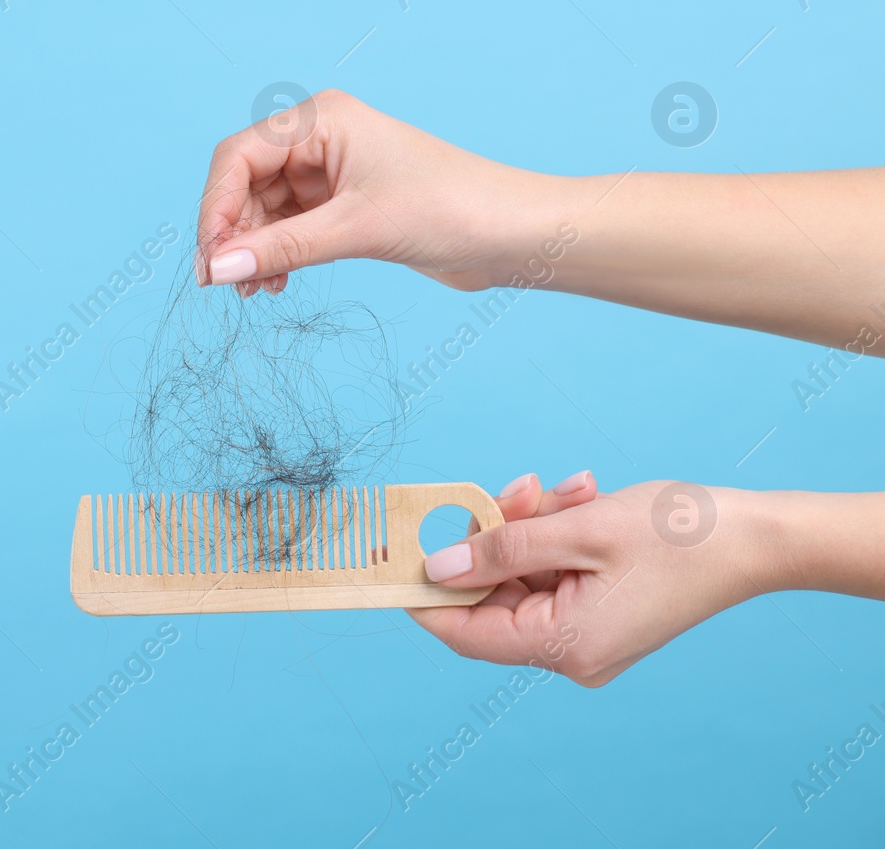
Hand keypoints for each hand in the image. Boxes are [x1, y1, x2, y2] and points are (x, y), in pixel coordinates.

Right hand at [195, 89, 534, 295]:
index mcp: (321, 119)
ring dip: (253, 250)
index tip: (209, 260)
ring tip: (255, 291)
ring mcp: (332, 173)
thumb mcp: (357, 230)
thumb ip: (281, 249)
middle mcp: (320, 139)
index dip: (215, 207)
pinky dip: (276, 255)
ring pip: (264, 210)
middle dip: (233, 234)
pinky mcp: (345, 206)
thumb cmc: (452, 210)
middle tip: (227, 285)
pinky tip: (276, 283)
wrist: (515, 235)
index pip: (238, 157)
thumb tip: (216, 270)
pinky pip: (289, 228)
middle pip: (245, 184)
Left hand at [406, 472, 774, 686]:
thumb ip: (502, 547)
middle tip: (517, 490)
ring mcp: (586, 635)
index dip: (422, 592)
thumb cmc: (676, 534)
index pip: (464, 630)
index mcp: (563, 647)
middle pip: (494, 592)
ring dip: (534, 524)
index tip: (388, 557)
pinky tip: (584, 498)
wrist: (755, 536)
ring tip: (571, 489)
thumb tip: (437, 567)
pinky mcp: (600, 612)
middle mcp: (571, 653)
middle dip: (498, 534)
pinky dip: (557, 533)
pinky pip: (553, 571)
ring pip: (523, 573)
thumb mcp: (577, 529)